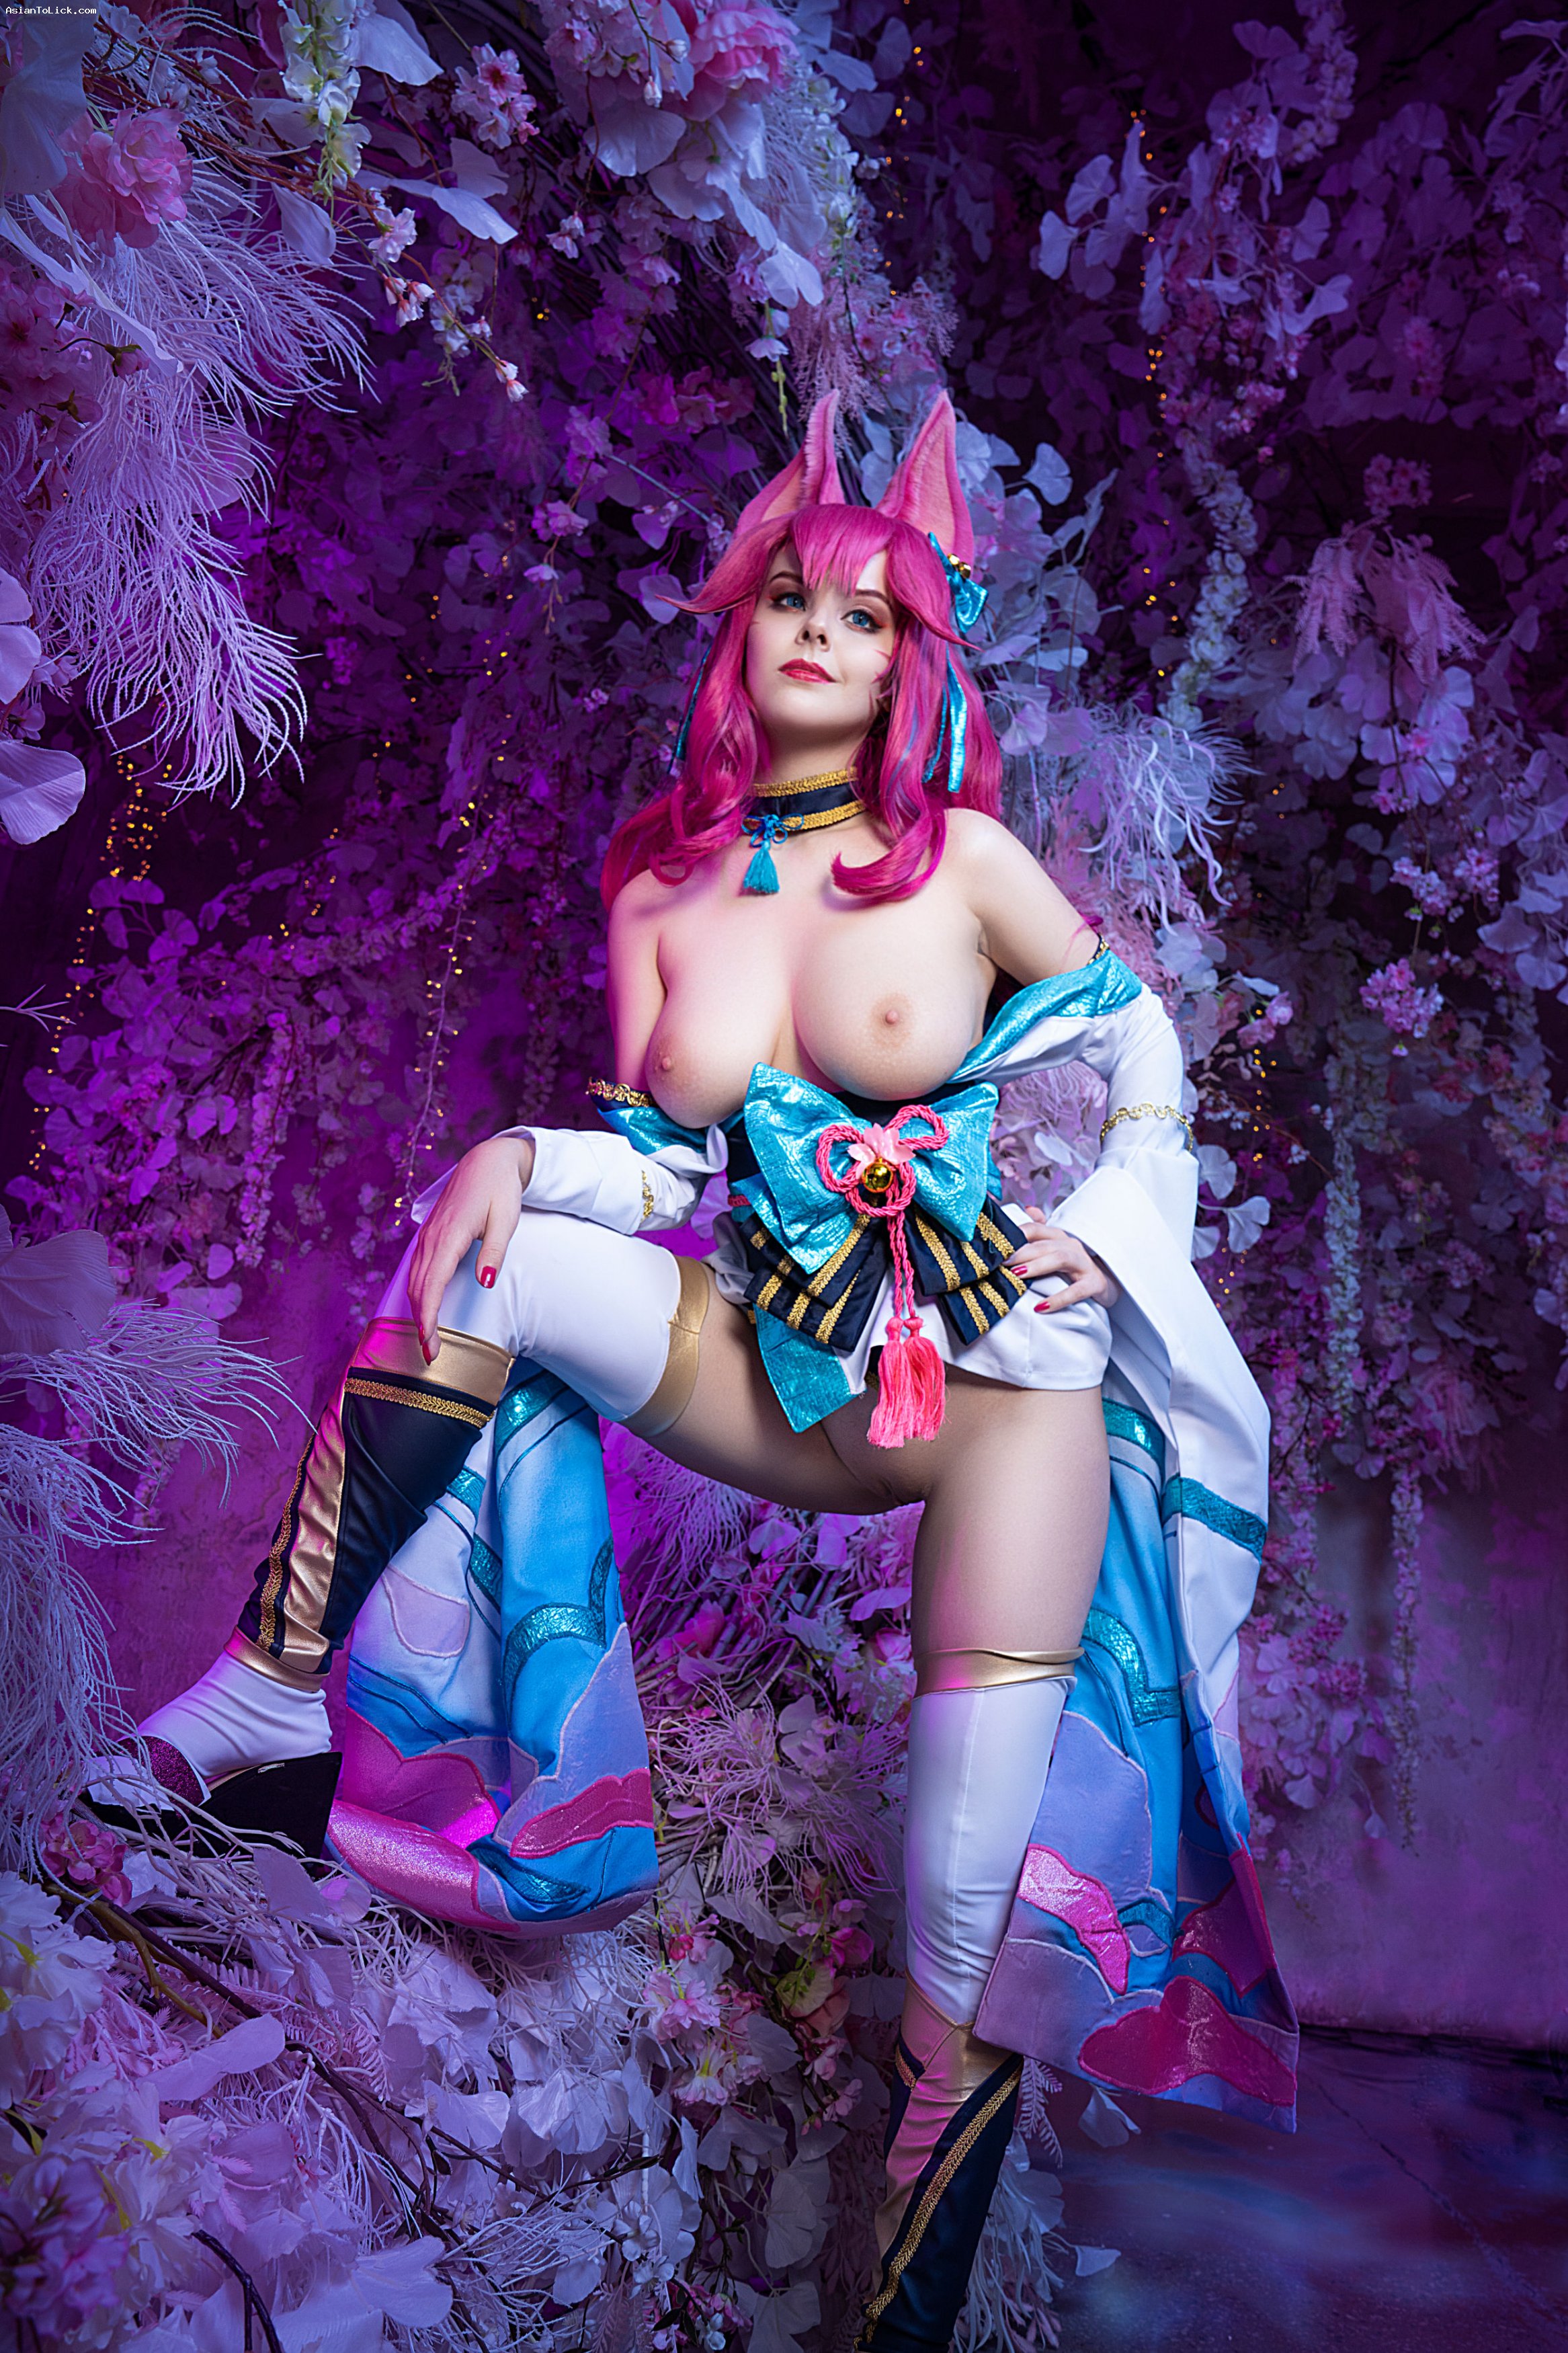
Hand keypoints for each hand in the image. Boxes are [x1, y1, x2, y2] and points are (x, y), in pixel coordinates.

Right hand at [407, 1134, 534, 1361]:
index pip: (431, 1286)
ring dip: (417, 1311)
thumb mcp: (506, 1221)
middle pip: (418, 1289)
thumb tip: (484, 1282)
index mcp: (449, 1235)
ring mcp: (427, 1236)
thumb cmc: (500, 1190)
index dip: (427, 1319)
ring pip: (414, 1280)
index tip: (430, 1346)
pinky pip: (416, 1269)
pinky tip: (423, 1307)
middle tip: (431, 1354)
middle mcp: (432, 1237)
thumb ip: (494, 1253)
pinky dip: (417, 1293)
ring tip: (427, 1338)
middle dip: (420, 1324)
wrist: (487, 1160)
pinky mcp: (429, 1235)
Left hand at [1009, 1209, 1118, 1312]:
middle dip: (1021, 1251)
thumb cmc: (1073, 1267)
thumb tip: (1027, 1209)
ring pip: (1059, 1259)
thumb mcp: (1055, 1249)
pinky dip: (1058, 1298)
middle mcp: (1071, 1246)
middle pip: (1044, 1244)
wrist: (1104, 1284)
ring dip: (1037, 1266)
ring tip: (1017, 1275)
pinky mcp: (1093, 1284)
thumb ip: (1039, 1232)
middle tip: (1001, 1262)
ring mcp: (1084, 1264)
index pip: (1035, 1229)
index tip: (995, 1246)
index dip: (1015, 1234)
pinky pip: (1076, 1291)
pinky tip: (1041, 1306)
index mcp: (1058, 1237)